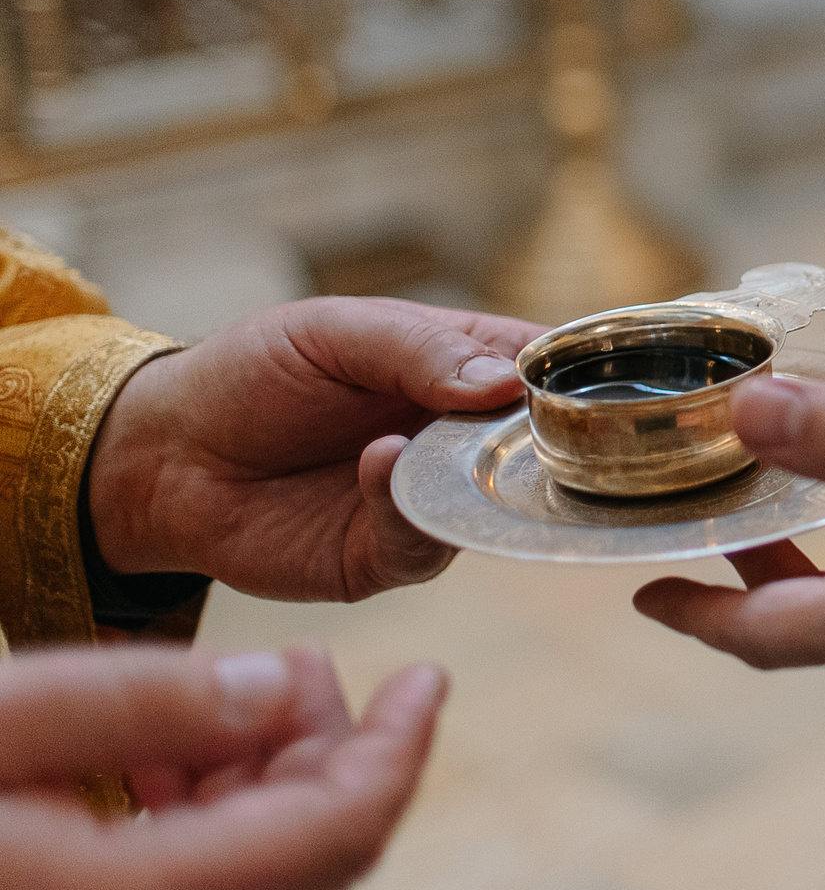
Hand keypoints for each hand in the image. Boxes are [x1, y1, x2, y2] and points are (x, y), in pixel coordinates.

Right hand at [0, 644, 445, 889]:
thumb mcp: (0, 720)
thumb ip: (149, 701)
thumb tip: (280, 686)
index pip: (334, 835)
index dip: (396, 748)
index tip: (426, 677)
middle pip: (306, 864)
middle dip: (331, 752)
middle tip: (306, 661)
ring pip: (251, 889)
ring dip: (264, 785)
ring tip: (235, 691)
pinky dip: (205, 826)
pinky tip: (163, 756)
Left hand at [88, 298, 544, 601]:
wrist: (163, 457)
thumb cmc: (250, 375)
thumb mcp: (333, 333)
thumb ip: (419, 349)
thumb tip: (506, 383)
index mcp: (463, 365)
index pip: (547, 366)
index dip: (580, 374)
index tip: (596, 380)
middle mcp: (462, 437)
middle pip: (545, 444)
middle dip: (549, 442)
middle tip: (532, 427)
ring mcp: (433, 499)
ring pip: (499, 503)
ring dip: (476, 478)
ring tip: (429, 443)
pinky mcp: (391, 556)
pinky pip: (429, 546)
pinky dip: (412, 512)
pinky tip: (376, 465)